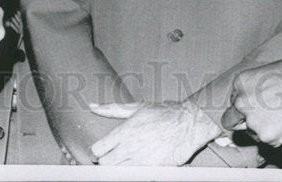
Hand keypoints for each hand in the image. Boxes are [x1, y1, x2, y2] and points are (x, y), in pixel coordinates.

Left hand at [89, 100, 221, 165]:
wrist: (188, 124)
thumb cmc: (163, 114)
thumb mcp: (136, 108)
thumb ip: (112, 109)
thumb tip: (93, 106)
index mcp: (125, 131)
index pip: (98, 149)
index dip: (97, 150)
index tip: (101, 149)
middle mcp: (131, 147)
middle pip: (105, 164)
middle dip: (105, 161)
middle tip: (111, 156)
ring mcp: (142, 160)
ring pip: (118, 173)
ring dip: (118, 168)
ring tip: (125, 161)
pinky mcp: (153, 170)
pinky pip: (134, 176)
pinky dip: (133, 173)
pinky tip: (137, 165)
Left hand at [221, 58, 281, 146]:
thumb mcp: (265, 72)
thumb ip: (253, 88)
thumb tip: (253, 98)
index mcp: (240, 83)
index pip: (233, 101)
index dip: (244, 105)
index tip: (256, 106)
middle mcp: (241, 103)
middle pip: (231, 121)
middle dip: (242, 122)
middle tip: (259, 120)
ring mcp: (253, 122)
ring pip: (252, 133)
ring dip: (263, 129)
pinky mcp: (267, 137)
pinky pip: (268, 142)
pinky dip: (276, 136)